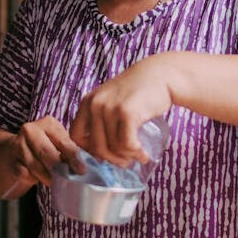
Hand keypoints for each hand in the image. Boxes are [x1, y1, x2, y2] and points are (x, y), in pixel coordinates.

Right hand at [6, 116, 82, 187]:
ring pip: (36, 166)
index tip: (82, 170)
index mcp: (47, 123)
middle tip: (71, 180)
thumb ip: (69, 150)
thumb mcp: (58, 142)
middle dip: (60, 168)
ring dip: (49, 177)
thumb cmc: (46, 146)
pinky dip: (37, 180)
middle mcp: (30, 130)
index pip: (62, 141)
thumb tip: (83, 166)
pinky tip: (45, 182)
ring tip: (60, 184)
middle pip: (46, 152)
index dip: (73, 156)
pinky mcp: (13, 161)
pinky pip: (27, 174)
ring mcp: (18, 145)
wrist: (17, 151)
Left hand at [71, 54, 173, 168]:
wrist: (160, 75)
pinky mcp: (126, 112)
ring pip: (113, 147)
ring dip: (128, 157)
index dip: (89, 151)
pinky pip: (127, 144)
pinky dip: (136, 153)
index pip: (76, 136)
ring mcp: (109, 108)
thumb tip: (99, 153)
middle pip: (96, 146)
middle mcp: (95, 104)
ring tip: (139, 156)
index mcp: (87, 102)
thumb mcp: (111, 101)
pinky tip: (143, 154)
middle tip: (126, 162)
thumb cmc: (138, 92)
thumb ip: (101, 119)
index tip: (105, 155)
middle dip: (112, 160)